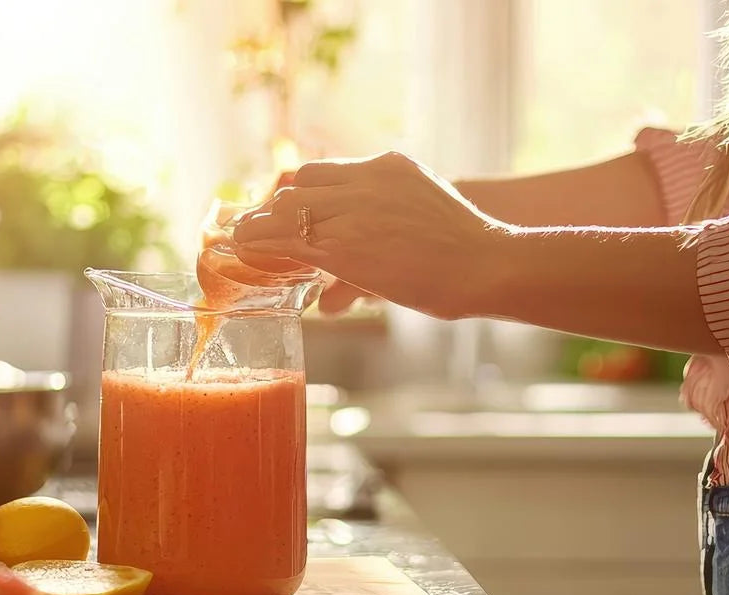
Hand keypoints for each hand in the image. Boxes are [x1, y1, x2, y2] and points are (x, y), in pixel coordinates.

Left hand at [231, 151, 513, 320]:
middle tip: (257, 230)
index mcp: (389, 166)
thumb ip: (378, 245)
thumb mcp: (419, 227)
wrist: (487, 263)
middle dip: (275, 208)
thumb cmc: (463, 256)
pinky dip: (260, 244)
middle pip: (300, 184)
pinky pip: (287, 239)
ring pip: (288, 208)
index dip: (297, 194)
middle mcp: (367, 178)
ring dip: (260, 225)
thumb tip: (333, 295)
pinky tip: (243, 251)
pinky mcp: (343, 244)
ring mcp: (354, 209)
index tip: (283, 212)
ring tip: (241, 240)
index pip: (324, 170)